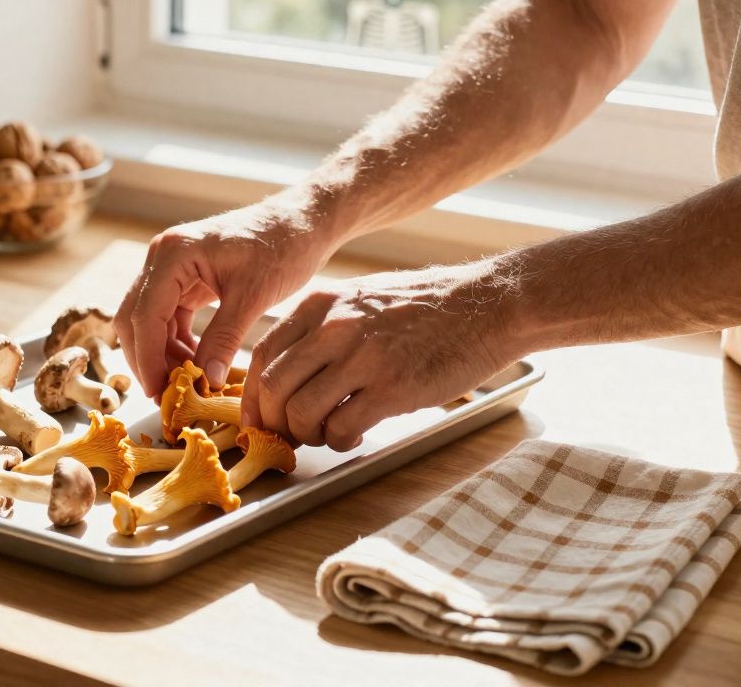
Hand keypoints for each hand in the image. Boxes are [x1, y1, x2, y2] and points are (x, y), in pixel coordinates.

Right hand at [115, 190, 335, 395]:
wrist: (301, 222)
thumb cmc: (282, 246)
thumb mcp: (254, 296)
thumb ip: (225, 339)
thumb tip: (208, 381)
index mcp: (173, 254)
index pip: (144, 316)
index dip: (147, 359)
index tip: (160, 392)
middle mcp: (162, 258)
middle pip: (134, 318)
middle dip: (147, 359)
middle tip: (168, 396)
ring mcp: (170, 268)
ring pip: (148, 321)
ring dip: (162, 354)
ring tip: (186, 384)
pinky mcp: (184, 279)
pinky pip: (168, 318)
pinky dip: (176, 343)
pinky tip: (197, 364)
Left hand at [241, 261, 519, 450]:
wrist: (486, 305)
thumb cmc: (423, 308)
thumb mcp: (358, 299)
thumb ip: (319, 329)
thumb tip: (285, 373)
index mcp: (319, 304)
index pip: (263, 356)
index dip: (254, 397)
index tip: (259, 419)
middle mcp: (333, 328)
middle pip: (274, 388)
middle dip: (274, 422)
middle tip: (289, 436)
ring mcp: (362, 358)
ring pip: (301, 412)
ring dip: (307, 435)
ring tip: (326, 434)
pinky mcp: (392, 387)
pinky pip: (341, 427)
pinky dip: (338, 441)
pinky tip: (353, 435)